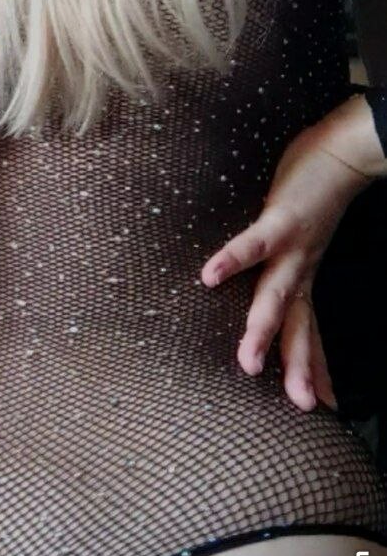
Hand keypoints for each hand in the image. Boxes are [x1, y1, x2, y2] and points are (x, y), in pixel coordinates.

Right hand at [200, 97, 379, 412]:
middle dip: (298, 366)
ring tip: (249, 362)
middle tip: (302, 405)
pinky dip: (232, 259)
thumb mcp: (305, 236)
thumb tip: (271, 290)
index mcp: (303, 274)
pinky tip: (210, 276)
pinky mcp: (281, 219)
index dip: (311, 366)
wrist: (344, 150)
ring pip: (277, 296)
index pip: (308, 330)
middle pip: (299, 324)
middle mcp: (300, 268)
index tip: (321, 404)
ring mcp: (292, 247)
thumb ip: (285, 261)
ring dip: (264, 330)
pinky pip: (253, 242)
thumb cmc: (316, 189)